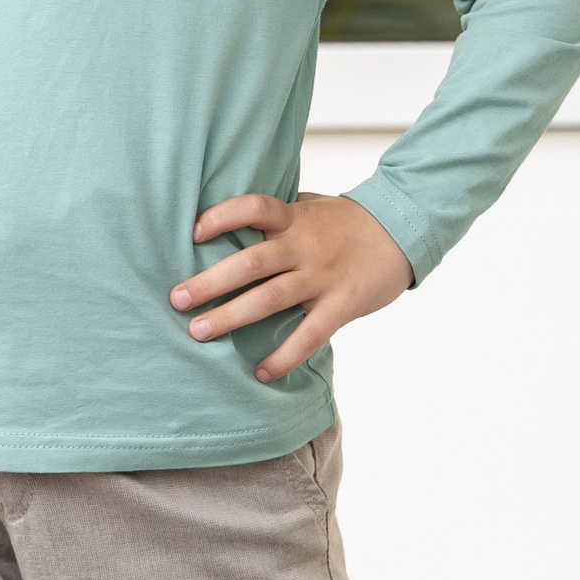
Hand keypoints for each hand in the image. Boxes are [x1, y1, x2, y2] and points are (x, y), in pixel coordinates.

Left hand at [170, 192, 412, 384]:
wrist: (402, 231)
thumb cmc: (347, 221)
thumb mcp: (312, 206)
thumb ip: (278, 216)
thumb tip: (231, 220)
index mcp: (294, 219)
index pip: (253, 208)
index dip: (222, 217)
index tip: (192, 232)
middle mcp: (304, 246)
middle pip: (251, 262)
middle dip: (210, 281)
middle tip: (176, 299)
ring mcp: (322, 276)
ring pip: (270, 298)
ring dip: (231, 317)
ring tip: (198, 333)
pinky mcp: (342, 304)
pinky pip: (309, 335)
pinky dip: (283, 357)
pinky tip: (260, 373)